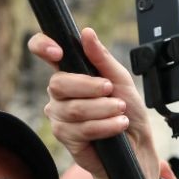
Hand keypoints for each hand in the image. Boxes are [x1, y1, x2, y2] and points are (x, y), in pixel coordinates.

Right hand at [28, 27, 160, 178]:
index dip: (42, 46)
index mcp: (69, 73)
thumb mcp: (120, 79)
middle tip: (111, 91)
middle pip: (58, 84)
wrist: (136, 144)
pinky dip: (105, 126)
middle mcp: (58, 94)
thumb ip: (102, 58)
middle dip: (90, 87)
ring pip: (74, 109)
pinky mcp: (66, 138)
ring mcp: (59, 116)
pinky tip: (117, 125)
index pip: (42, 50)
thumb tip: (86, 33)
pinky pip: (81, 129)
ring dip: (104, 109)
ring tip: (120, 111)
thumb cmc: (127, 110)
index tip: (57, 52)